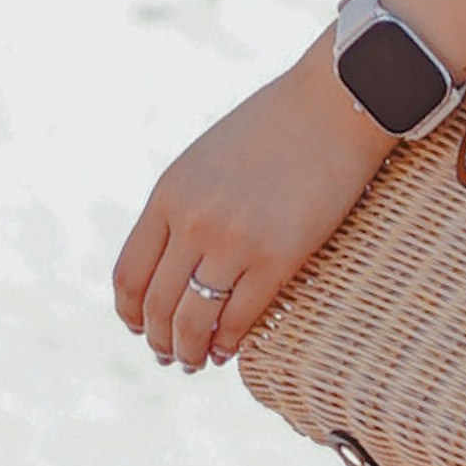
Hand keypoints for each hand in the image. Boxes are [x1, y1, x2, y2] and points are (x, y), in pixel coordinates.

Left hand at [115, 49, 396, 367]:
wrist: (335, 105)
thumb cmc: (274, 129)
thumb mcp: (207, 160)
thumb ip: (183, 205)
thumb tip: (174, 260)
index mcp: (169, 194)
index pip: (130, 273)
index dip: (130, 311)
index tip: (137, 327)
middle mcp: (193, 220)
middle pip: (158, 304)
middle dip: (158, 339)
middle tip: (167, 356)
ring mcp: (234, 240)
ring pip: (194, 319)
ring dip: (189, 350)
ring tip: (195, 361)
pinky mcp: (278, 257)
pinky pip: (241, 317)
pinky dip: (228, 342)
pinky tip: (228, 351)